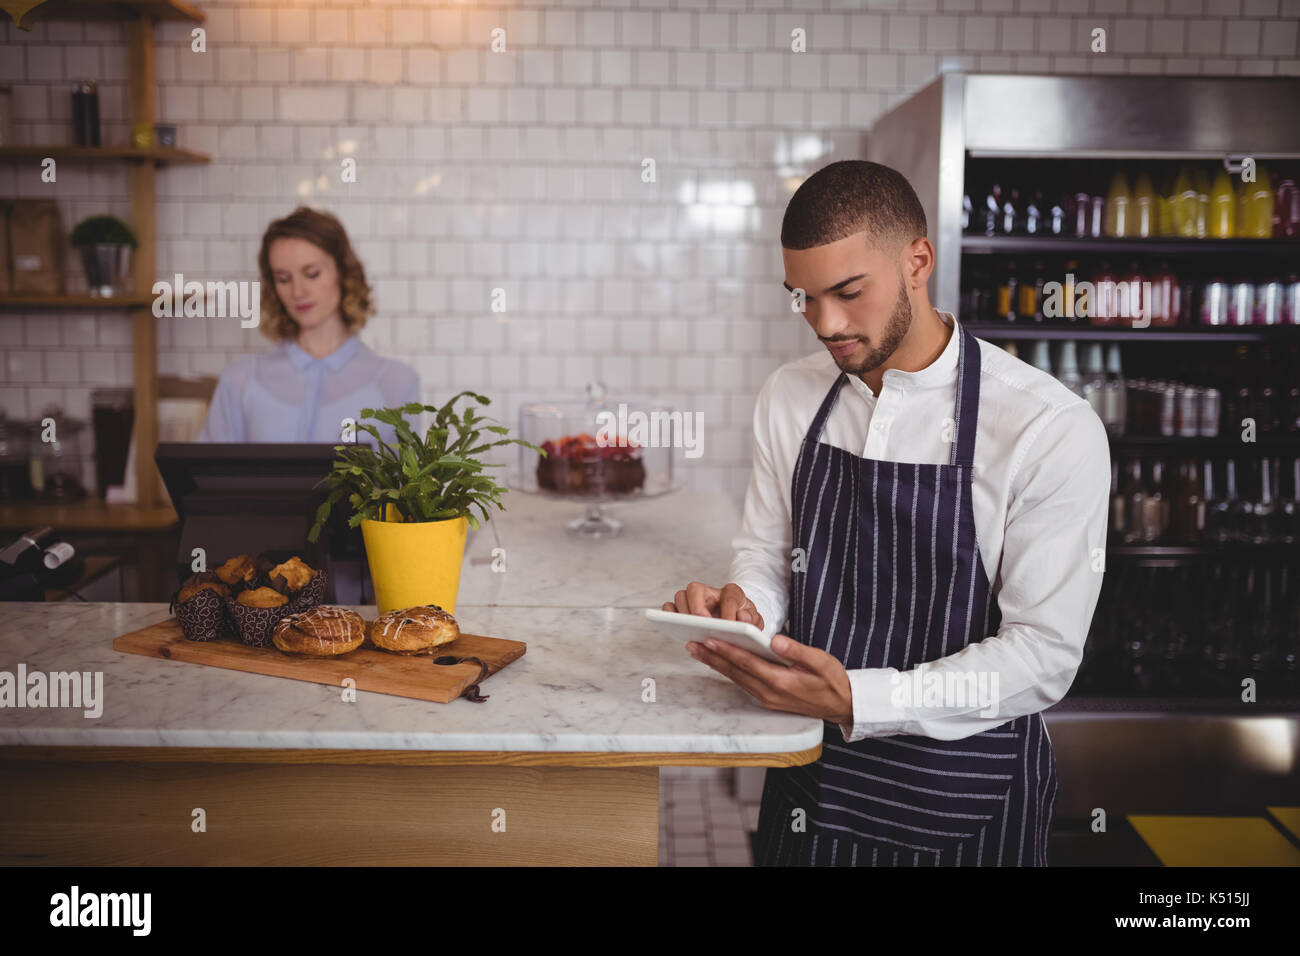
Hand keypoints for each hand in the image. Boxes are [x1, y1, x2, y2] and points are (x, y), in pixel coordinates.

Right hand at [662, 581, 763, 629]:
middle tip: (702, 624)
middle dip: (697, 607)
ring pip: (680, 596)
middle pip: (695, 589)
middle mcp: (709, 591)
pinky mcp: (681, 609)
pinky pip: (669, 608)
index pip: (728, 596)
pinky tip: (679, 630)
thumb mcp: (754, 621)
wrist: (735, 624)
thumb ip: (753, 620)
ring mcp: (692, 599)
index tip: (728, 626)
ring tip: (690, 630)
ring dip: (683, 613)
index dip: (728, 611)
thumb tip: (742, 619)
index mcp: (731, 592)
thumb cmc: (742, 621)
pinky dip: (670, 617)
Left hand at [685, 633, 853, 725]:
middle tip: (692, 644)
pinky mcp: (767, 699)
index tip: (710, 639)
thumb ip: (797, 650)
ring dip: (717, 665)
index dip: (728, 651)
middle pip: (735, 672)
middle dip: (713, 657)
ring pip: (736, 678)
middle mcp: (770, 693)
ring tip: (698, 651)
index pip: (748, 663)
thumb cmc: (832, 680)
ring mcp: (767, 698)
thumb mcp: (821, 661)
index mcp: (781, 681)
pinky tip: (719, 662)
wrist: (841, 705)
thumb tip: (774, 640)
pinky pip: (743, 683)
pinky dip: (729, 671)